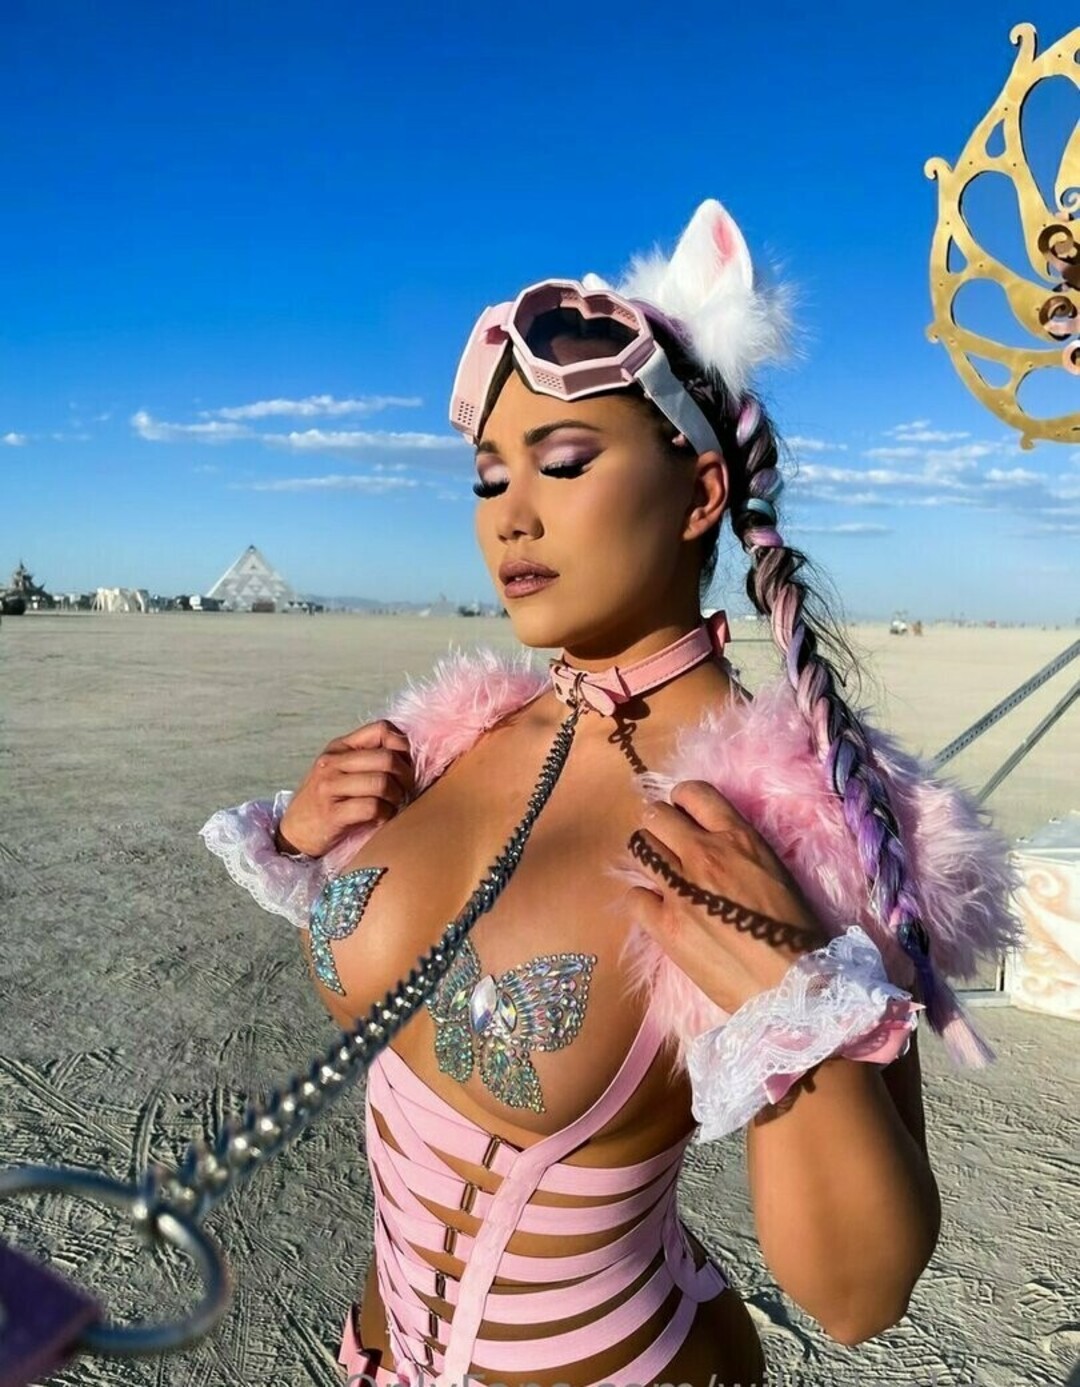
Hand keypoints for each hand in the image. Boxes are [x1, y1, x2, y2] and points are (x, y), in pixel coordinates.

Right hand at [277, 720, 414, 857]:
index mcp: (339, 747)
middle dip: (406, 777)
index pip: (381, 729)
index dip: (403, 745)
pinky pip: (373, 808)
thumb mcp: (341, 771)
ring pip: (382, 783)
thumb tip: (410, 753)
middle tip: (407, 791)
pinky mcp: (332, 814)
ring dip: (397, 798)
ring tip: (393, 806)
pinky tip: (380, 819)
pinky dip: (385, 816)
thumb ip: (368, 758)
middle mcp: (332, 763)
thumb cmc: (326, 801)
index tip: (406, 765)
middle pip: (387, 758)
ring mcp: (330, 787)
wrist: (294, 833)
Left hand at [624, 780, 830, 1013]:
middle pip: (656, 815)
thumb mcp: (775, 871)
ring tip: (662, 875)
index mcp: (737, 837)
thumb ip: (740, 851)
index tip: (683, 815)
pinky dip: (644, 901)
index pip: (693, 792)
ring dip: (649, 857)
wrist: (790, 984)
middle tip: (668, 846)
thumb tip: (715, 845)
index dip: (682, 800)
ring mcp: (678, 888)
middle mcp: (703, 854)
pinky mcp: (664, 925)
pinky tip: (659, 911)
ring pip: (640, 848)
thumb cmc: (795, 931)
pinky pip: (634, 896)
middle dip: (660, 826)